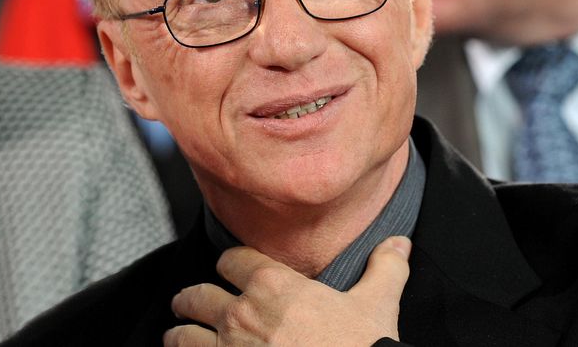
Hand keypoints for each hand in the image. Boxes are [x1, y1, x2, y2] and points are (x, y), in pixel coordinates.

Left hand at [163, 236, 411, 345]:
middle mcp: (242, 313)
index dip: (231, 263)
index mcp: (274, 285)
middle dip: (192, 297)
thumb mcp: (378, 303)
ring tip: (178, 334)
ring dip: (180, 333)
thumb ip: (385, 267)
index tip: (231, 268)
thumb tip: (399, 243)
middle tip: (189, 301)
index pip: (233, 259)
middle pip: (198, 294)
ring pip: (183, 334)